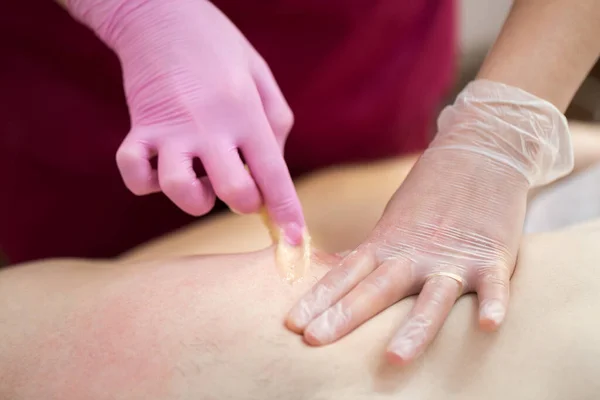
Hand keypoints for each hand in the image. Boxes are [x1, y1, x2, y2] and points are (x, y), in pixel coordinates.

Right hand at [65, 0, 304, 243]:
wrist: (160, 14)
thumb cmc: (219, 49)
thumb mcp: (262, 77)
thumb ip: (275, 126)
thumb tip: (271, 173)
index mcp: (246, 113)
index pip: (273, 174)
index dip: (288, 212)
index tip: (295, 241)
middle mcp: (210, 127)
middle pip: (234, 193)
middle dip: (246, 205)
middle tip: (244, 190)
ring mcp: (170, 131)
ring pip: (181, 191)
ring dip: (196, 200)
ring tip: (202, 179)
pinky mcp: (137, 130)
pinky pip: (133, 175)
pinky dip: (145, 183)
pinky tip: (160, 168)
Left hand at [286, 80, 573, 363]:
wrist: (478, 152)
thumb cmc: (429, 195)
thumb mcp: (393, 224)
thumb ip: (374, 256)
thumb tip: (342, 281)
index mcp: (387, 244)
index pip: (345, 275)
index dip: (318, 299)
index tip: (292, 324)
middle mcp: (414, 253)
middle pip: (376, 288)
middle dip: (345, 315)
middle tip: (314, 340)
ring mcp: (453, 255)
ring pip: (433, 297)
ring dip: (415, 327)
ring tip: (395, 358)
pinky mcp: (492, 255)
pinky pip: (495, 285)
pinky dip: (494, 302)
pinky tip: (488, 325)